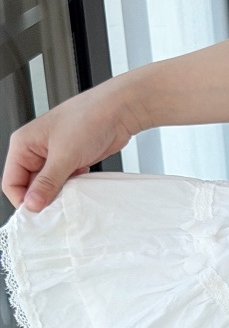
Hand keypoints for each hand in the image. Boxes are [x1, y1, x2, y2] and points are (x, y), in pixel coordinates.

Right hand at [2, 81, 142, 212]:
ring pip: (49, 187)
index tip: (39, 214)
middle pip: (30, 187)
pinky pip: (65, 184)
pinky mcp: (71, 162)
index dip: (23, 200)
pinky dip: (72, 190)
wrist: (117, 112)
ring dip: (59, 195)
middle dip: (43, 200)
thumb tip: (33, 203)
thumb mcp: (64, 155)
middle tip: (58, 210)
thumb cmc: (88, 118)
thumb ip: (47, 182)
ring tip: (71, 196)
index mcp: (23, 144)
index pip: (11, 182)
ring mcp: (54, 157)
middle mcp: (36, 151)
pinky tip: (80, 186)